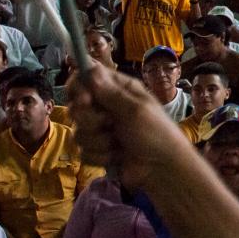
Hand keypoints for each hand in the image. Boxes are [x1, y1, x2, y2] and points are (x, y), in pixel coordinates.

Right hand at [68, 63, 199, 181]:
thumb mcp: (135, 110)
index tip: (85, 99)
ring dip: (98, 140)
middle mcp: (106, 106)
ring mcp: (100, 129)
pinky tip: (116, 156)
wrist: (162, 170)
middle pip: (76, 106)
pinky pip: (83, 151)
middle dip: (90, 119)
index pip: (86, 78)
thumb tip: (89, 67)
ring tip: (118, 144)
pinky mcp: (97, 150)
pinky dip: (100, 156)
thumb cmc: (156, 133)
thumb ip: (110, 92)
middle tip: (109, 123)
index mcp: (118, 89)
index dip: (78, 87)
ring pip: (78, 131)